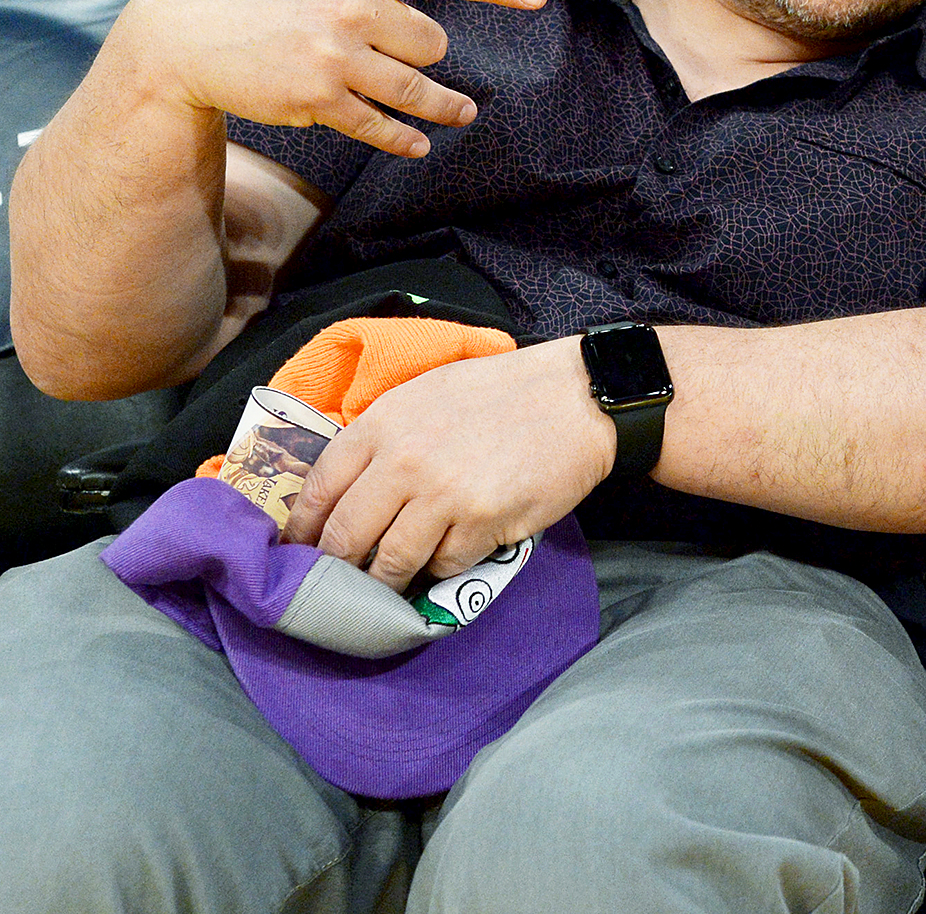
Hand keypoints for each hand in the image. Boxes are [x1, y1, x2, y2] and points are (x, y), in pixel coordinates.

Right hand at [113, 0, 547, 156]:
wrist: (175, 35)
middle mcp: (350, 7)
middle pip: (431, 41)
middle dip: (426, 50)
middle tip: (416, 55)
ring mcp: (334, 56)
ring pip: (414, 87)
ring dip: (442, 105)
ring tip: (463, 113)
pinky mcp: (316, 99)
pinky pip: (379, 124)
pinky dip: (402, 137)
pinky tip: (418, 145)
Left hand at [283, 336, 616, 588]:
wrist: (575, 398)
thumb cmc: (501, 394)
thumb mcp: (427, 394)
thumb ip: (384, 436)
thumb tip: (347, 490)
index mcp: (383, 424)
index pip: (319, 489)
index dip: (302, 530)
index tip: (298, 551)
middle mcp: (404, 461)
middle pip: (346, 537)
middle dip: (337, 567)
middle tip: (339, 581)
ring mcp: (443, 495)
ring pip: (392, 563)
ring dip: (388, 580)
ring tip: (392, 582)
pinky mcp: (483, 522)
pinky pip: (445, 565)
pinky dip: (444, 566)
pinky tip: (454, 551)